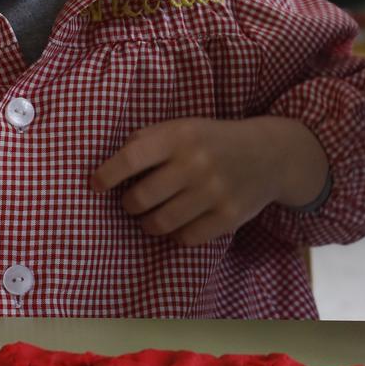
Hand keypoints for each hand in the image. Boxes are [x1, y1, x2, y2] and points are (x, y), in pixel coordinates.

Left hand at [92, 117, 328, 246]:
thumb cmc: (212, 140)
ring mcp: (214, 192)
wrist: (269, 154)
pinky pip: (185, 238)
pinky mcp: (229, 217)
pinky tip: (179, 223)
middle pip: (140, 199)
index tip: (95, 185)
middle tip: (133, 202)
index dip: (106, 175)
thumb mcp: (182, 127)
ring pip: (160, 224)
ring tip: (151, 216)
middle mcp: (196, 163)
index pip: (130, 158)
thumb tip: (109, 167)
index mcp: (180, 136)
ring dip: (148, 223)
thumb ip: (148, 140)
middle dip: (129, 204)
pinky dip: (176, 235)